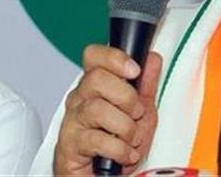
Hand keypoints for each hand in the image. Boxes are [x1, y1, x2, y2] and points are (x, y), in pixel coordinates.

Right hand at [53, 46, 160, 175]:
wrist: (103, 176)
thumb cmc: (117, 142)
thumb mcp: (140, 111)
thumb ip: (146, 85)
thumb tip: (151, 58)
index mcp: (95, 86)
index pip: (94, 56)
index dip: (114, 58)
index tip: (134, 70)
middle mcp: (80, 100)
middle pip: (96, 79)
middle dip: (126, 97)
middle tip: (137, 114)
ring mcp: (73, 122)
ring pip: (96, 109)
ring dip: (125, 126)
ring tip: (131, 138)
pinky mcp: (69, 147)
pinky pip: (95, 140)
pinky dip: (119, 149)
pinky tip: (125, 154)